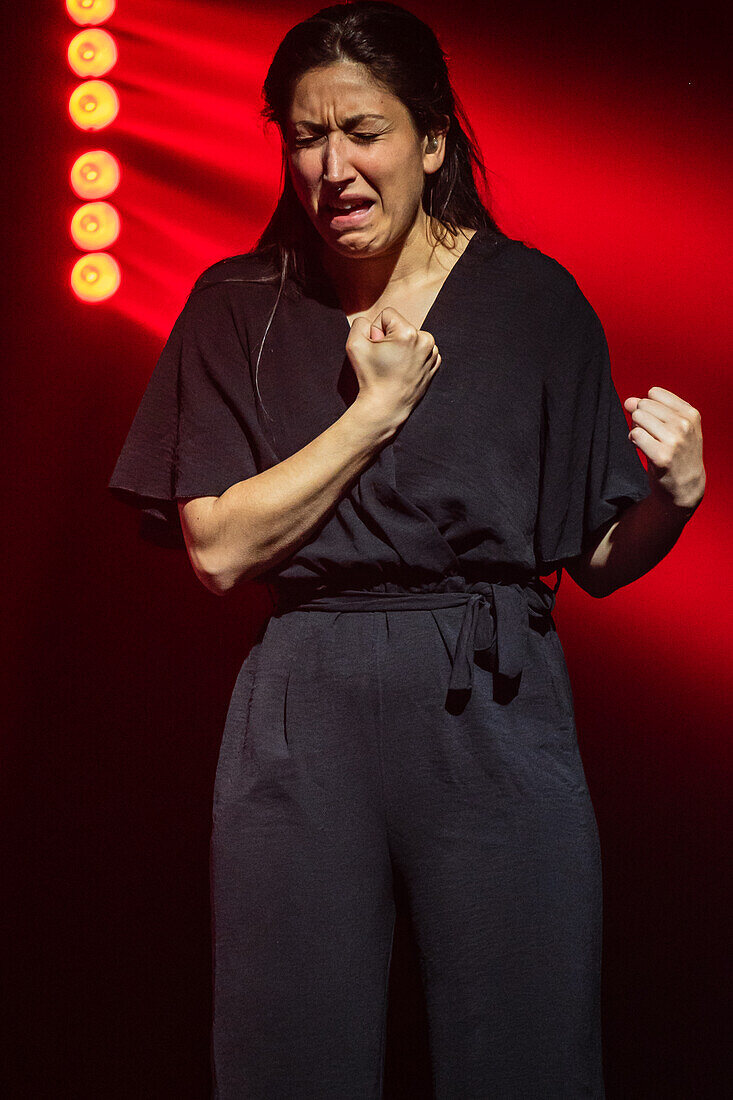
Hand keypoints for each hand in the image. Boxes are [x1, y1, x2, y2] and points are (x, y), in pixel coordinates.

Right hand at [346, 307, 440, 427]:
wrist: (385, 408)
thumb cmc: (370, 377)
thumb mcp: (354, 344)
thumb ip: (360, 323)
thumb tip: (372, 323)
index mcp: (408, 333)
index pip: (387, 315)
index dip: (376, 330)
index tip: (376, 348)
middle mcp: (425, 340)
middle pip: (400, 326)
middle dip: (390, 338)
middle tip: (384, 360)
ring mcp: (432, 354)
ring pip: (411, 337)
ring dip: (401, 347)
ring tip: (393, 366)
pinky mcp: (434, 364)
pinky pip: (420, 350)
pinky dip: (411, 357)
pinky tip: (403, 370)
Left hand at [624, 386, 705, 513]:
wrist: (686, 486)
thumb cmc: (677, 453)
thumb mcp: (673, 427)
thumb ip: (650, 410)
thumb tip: (628, 401)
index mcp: (690, 413)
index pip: (654, 393)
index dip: (647, 406)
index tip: (655, 421)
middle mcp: (684, 424)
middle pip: (643, 405)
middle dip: (640, 418)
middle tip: (650, 435)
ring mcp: (674, 440)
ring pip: (638, 418)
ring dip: (636, 429)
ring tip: (647, 441)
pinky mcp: (661, 456)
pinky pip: (635, 435)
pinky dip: (633, 440)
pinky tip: (642, 448)